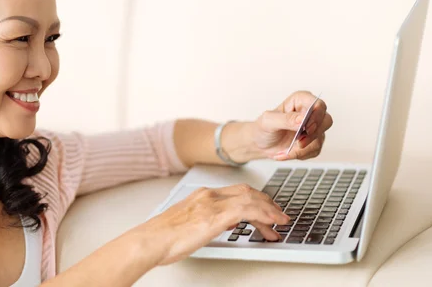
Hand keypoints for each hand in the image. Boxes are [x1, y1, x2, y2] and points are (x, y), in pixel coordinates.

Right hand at [137, 184, 289, 265]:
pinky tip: (272, 223)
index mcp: (201, 195)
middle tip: (279, 216)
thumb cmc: (162, 237)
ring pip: (250, 198)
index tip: (266, 210)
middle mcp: (208, 195)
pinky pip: (247, 210)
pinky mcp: (214, 216)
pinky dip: (264, 214)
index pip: (237, 191)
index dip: (256, 199)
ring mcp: (212, 204)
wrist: (150, 240)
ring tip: (281, 222)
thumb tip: (225, 223)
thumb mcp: (188, 225)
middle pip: (247, 191)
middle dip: (267, 203)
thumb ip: (208, 220)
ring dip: (269, 210)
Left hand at [254, 90, 332, 160]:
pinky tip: (287, 153)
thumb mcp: (269, 121)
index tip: (306, 127)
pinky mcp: (313, 142)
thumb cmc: (263, 128)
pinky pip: (314, 150)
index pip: (317, 104)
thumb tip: (302, 119)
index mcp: (299, 101)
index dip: (316, 116)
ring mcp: (313, 128)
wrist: (260, 145)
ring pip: (320, 138)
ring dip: (303, 148)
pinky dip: (299, 155)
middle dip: (313, 134)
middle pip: (326, 120)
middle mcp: (309, 113)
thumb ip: (285, 119)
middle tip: (299, 142)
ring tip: (287, 150)